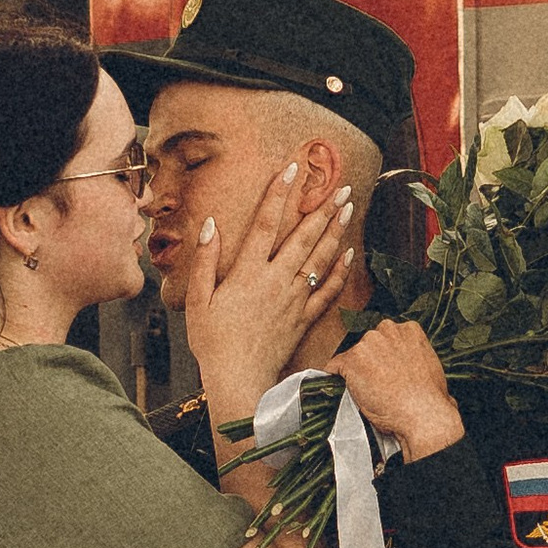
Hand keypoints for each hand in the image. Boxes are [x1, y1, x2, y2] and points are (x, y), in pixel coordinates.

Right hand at [183, 156, 354, 417]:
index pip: (266, 222)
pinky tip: (349, 255)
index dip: (279, 192)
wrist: (238, 380)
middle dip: (323, 207)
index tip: (292, 168)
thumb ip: (206, 260)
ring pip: (320, 258)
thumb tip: (211, 225)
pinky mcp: (303, 319)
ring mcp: (293, 299)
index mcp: (248, 272)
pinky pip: (327, 292)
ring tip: (348, 208)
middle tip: (341, 185)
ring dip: (335, 231)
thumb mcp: (198, 300)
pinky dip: (340, 272)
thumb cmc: (212, 342)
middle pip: (304, 236)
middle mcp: (275, 280)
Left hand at [338, 320, 463, 463]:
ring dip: (355, 372)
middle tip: (377, 384)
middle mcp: (387, 330)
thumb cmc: (430, 398)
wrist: (422, 414)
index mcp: (409, 329)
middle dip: (370, 361)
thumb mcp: (431, 366)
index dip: (385, 356)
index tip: (387, 370)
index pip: (387, 337)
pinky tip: (342, 390)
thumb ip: (415, 357)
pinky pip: (334, 367)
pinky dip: (334, 378)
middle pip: (369, 344)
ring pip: (352, 356)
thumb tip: (410, 367)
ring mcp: (367, 344)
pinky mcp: (351, 361)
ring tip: (367, 393)